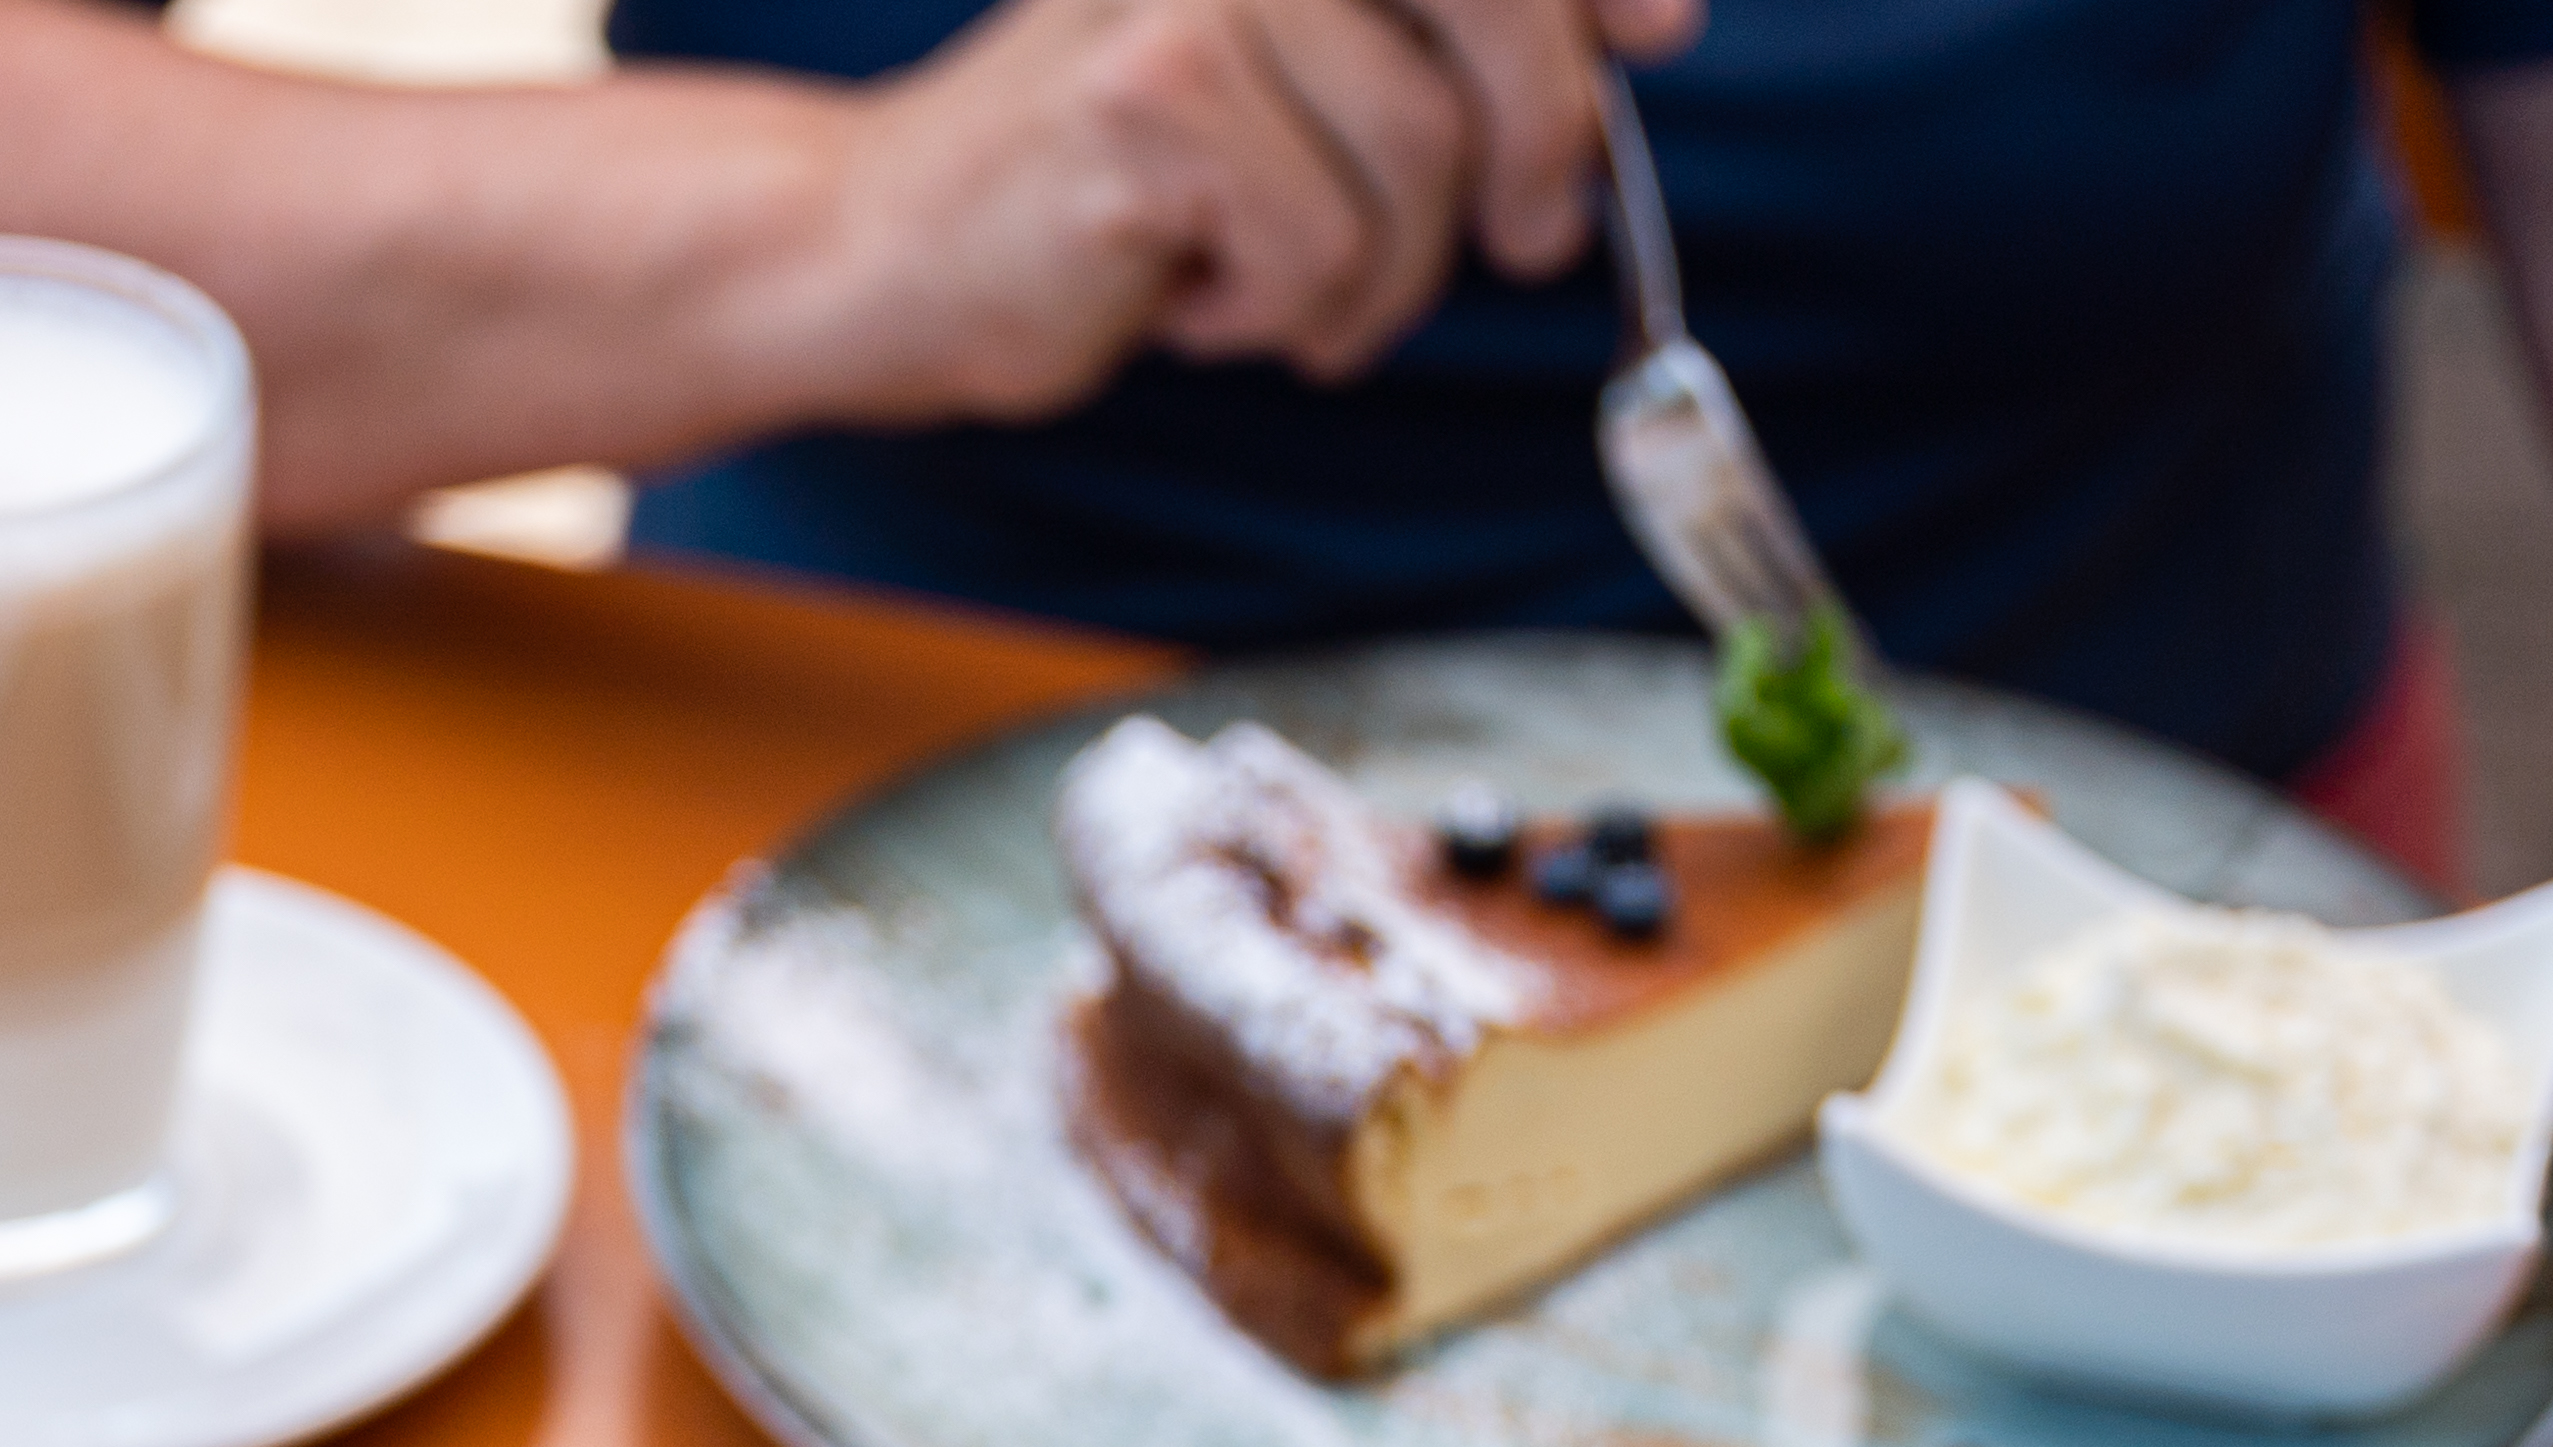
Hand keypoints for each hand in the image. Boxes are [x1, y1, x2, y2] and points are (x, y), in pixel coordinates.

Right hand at [823, 0, 1696, 420]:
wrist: (890, 252)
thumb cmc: (1107, 183)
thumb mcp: (1293, 81)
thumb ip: (1439, 37)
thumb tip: (1644, 21)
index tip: (1662, 37)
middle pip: (1499, 10)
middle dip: (1544, 142)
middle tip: (1528, 239)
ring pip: (1420, 161)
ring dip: (1379, 273)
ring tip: (1282, 289)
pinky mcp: (1151, 104)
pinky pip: (1322, 244)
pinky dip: (1282, 311)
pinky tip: (1194, 300)